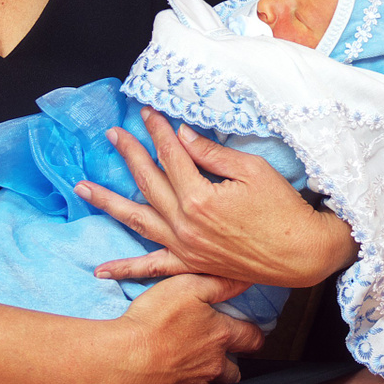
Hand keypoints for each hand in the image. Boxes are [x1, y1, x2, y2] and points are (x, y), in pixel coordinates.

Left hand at [77, 108, 355, 288]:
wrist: (301, 254)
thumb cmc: (282, 208)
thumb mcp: (252, 169)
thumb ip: (211, 153)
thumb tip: (181, 136)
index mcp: (199, 195)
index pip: (170, 155)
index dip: (157, 131)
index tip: (146, 113)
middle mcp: (184, 223)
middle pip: (148, 181)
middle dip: (129, 154)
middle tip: (112, 135)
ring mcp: (184, 246)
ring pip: (137, 219)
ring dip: (108, 202)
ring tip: (82, 188)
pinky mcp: (190, 265)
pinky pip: (152, 267)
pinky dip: (126, 269)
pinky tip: (101, 269)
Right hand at [101, 274, 264, 383]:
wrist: (122, 357)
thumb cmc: (153, 320)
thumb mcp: (187, 287)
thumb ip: (220, 284)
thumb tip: (245, 280)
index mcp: (220, 335)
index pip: (252, 338)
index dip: (252, 334)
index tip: (248, 332)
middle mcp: (214, 363)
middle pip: (236, 370)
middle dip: (233, 362)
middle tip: (222, 352)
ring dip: (211, 377)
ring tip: (197, 365)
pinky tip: (176, 378)